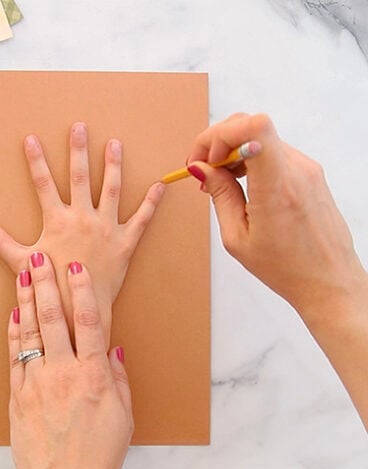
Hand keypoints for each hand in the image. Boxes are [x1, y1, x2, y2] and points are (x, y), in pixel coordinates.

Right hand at [0, 122, 164, 340]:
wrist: (79, 308)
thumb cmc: (50, 286)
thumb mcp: (21, 262)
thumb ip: (0, 241)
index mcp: (57, 220)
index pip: (43, 182)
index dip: (35, 160)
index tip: (31, 139)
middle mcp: (83, 218)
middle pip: (80, 177)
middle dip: (78, 150)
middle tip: (80, 127)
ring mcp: (106, 228)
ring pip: (111, 189)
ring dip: (113, 165)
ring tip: (114, 144)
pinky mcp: (125, 242)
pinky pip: (142, 218)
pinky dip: (152, 202)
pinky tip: (160, 184)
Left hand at [8, 251, 131, 468]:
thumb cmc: (97, 455)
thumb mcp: (123, 418)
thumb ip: (118, 380)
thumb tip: (113, 351)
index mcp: (94, 377)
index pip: (89, 323)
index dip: (83, 292)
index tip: (76, 270)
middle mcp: (63, 373)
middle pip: (54, 320)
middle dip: (46, 285)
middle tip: (40, 258)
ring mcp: (37, 383)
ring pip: (30, 332)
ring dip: (27, 300)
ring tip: (23, 274)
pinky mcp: (18, 395)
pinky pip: (14, 356)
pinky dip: (14, 333)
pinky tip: (14, 313)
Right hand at [186, 113, 365, 318]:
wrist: (328, 281)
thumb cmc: (286, 268)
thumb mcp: (237, 237)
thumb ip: (220, 195)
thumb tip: (202, 168)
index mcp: (277, 188)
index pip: (255, 128)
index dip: (221, 134)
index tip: (206, 160)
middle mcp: (297, 171)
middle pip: (252, 125)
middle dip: (218, 141)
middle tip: (202, 169)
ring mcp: (307, 169)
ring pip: (260, 137)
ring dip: (232, 151)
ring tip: (219, 181)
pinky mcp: (310, 173)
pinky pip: (273, 151)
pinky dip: (249, 159)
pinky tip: (239, 183)